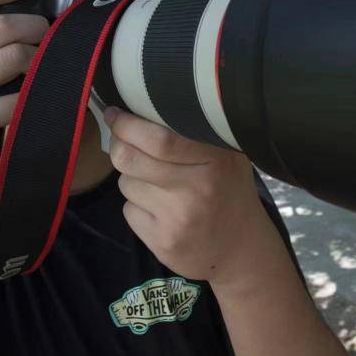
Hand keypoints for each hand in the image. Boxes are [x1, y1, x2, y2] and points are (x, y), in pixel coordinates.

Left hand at [104, 107, 281, 287]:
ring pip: (126, 184)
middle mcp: (198, 190)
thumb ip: (196, 131)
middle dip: (118, 145)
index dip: (127, 124)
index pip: (159, 138)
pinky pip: (129, 211)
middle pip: (130, 159)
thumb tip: (143, 106)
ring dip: (133, 179)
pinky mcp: (163, 243)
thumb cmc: (229, 191)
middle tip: (120, 139)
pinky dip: (137, 207)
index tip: (115, 114)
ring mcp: (179, 219)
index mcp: (216, 161)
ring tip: (159, 185)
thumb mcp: (228, 155)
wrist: (241, 250)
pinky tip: (160, 210)